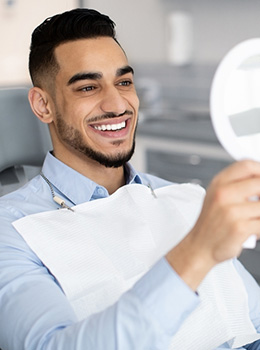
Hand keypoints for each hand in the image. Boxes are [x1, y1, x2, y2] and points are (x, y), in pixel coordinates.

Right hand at [166, 160, 259, 289]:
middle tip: (258, 203)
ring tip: (253, 219)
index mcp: (219, 183)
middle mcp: (223, 194)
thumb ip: (236, 184)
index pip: (247, 165)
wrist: (200, 246)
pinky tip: (253, 230)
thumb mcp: (217, 196)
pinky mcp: (239, 227)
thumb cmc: (211, 223)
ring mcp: (231, 210)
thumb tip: (259, 179)